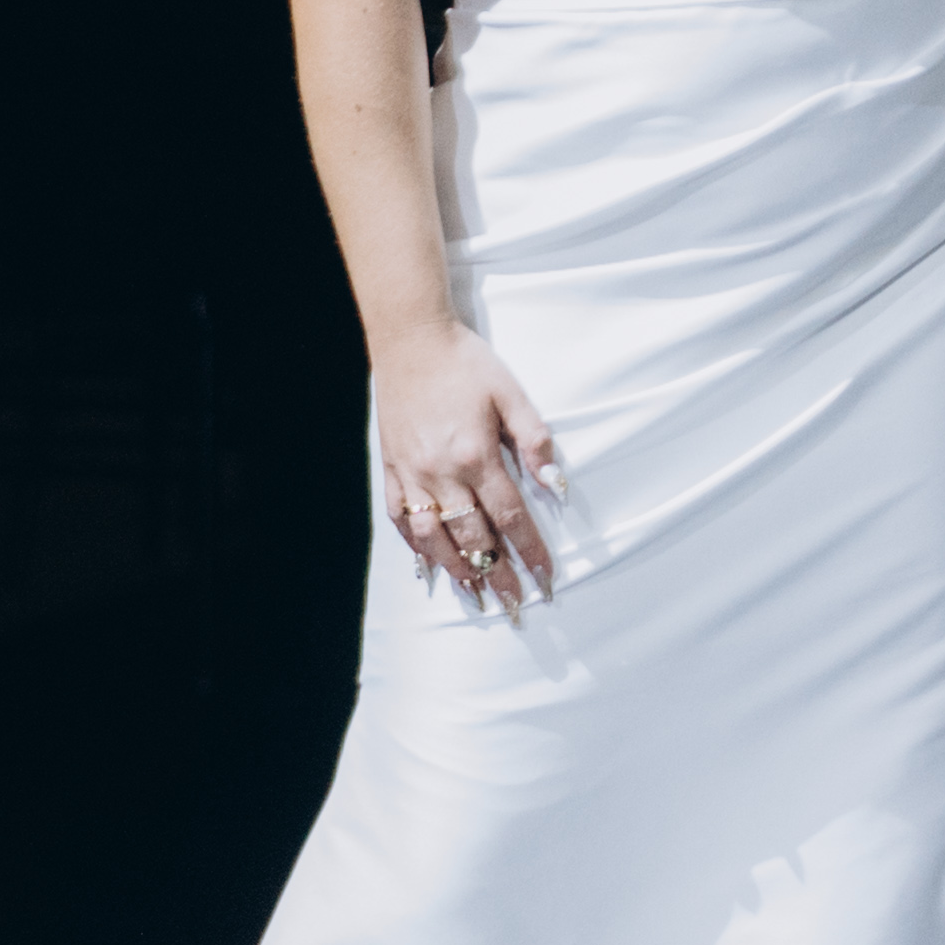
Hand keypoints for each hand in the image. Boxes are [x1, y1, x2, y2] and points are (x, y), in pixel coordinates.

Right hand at [374, 322, 559, 610]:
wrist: (412, 341)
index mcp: (476, 456)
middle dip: (497, 573)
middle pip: (472, 536)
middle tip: (514, 603)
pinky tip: (427, 563)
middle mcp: (440, 473)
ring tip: (475, 593)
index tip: (546, 577)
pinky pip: (398, 518)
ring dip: (455, 569)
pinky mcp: (389, 468)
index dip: (530, 550)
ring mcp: (410, 473)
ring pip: (432, 536)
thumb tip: (555, 487)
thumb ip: (535, 442)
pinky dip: (414, 545)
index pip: (510, 517)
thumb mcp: (512, 395)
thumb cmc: (468, 364)